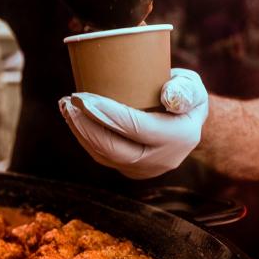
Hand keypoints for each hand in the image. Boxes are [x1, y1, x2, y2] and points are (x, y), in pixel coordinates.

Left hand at [59, 68, 208, 178]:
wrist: (187, 125)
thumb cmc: (185, 97)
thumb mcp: (193, 89)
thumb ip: (184, 91)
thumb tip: (168, 97)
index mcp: (177, 138)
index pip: (135, 127)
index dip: (106, 113)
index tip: (82, 96)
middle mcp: (159, 160)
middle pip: (113, 147)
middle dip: (85, 125)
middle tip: (68, 101)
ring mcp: (143, 169)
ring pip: (104, 155)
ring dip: (80, 132)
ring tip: (65, 107)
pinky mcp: (129, 169)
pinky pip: (102, 156)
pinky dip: (85, 138)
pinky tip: (73, 118)